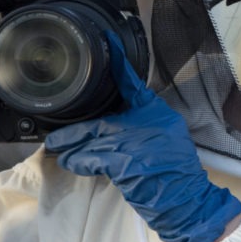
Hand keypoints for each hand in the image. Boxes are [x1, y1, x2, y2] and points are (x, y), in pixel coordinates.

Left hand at [45, 32, 240, 241]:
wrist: (186, 197)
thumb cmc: (175, 171)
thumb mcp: (168, 136)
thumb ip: (143, 125)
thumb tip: (112, 124)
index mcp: (157, 112)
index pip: (134, 84)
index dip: (120, 64)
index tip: (110, 44)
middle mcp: (145, 122)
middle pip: (99, 120)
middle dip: (74, 129)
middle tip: (54, 135)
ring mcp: (133, 142)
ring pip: (90, 140)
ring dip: (70, 147)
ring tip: (57, 148)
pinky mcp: (123, 162)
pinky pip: (90, 159)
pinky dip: (78, 161)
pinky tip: (71, 162)